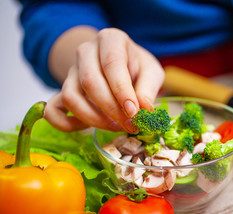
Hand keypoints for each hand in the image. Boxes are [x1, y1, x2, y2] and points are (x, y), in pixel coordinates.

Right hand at [45, 28, 163, 132]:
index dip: (121, 91)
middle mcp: (86, 51)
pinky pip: (53, 110)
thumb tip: (143, 109)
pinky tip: (88, 128)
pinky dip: (67, 124)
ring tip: (115, 126)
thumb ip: (148, 88)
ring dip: (93, 119)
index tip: (133, 112)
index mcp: (110, 39)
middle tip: (129, 125)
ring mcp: (71, 71)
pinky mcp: (62, 90)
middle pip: (89, 82)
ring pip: (71, 97)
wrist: (120, 65)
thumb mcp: (151, 72)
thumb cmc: (137, 68)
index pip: (111, 64)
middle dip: (110, 109)